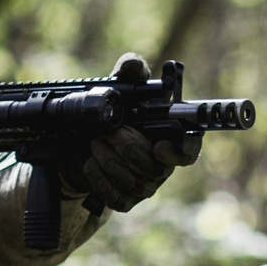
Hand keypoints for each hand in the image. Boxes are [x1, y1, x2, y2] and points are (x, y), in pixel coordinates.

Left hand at [58, 53, 199, 212]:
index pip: (189, 151)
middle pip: (156, 168)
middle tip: (108, 132)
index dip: (181, 152)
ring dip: (111, 161)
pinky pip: (119, 199)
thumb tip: (133, 65)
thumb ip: (128, 75)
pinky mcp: (126, 200)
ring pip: (136, 184)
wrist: (77, 145)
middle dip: (129, 148)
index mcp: (168, 137)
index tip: (161, 146)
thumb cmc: (109, 116)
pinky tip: (90, 163)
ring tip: (95, 142)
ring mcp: (145, 185)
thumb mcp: (116, 90)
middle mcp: (161, 164)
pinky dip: (101, 180)